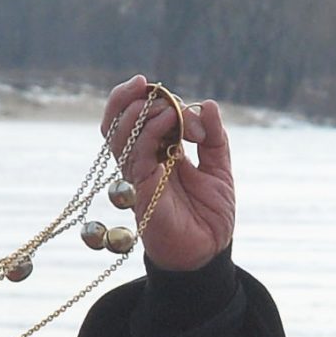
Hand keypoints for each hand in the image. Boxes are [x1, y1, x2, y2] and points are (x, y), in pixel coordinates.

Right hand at [98, 75, 235, 272]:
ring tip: (163, 106)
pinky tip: (168, 123)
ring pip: (119, 137)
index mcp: (157, 156)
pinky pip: (137, 156)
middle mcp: (142, 164)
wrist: (208, 252)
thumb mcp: (219, 169)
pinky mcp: (142, 192)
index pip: (135, 121)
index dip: (139, 100)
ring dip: (138, 113)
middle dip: (125, 98)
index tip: (151, 86)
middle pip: (116, 124)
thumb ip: (213, 138)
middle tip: (143, 84)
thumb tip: (208, 105)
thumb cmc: (210, 216)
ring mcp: (138, 177)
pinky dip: (150, 133)